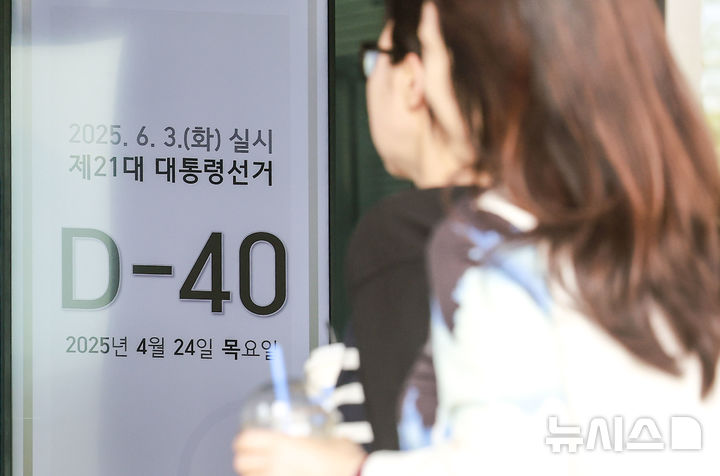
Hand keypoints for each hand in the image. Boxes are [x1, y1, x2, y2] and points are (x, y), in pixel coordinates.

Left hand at [233, 428, 366, 475]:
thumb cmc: (346, 462)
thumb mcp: (330, 440)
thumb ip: (315, 439)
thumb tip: (316, 438)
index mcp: (284, 445)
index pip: (246, 440)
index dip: (244, 440)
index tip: (246, 441)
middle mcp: (276, 465)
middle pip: (241, 463)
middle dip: (245, 460)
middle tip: (253, 459)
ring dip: (256, 475)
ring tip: (266, 472)